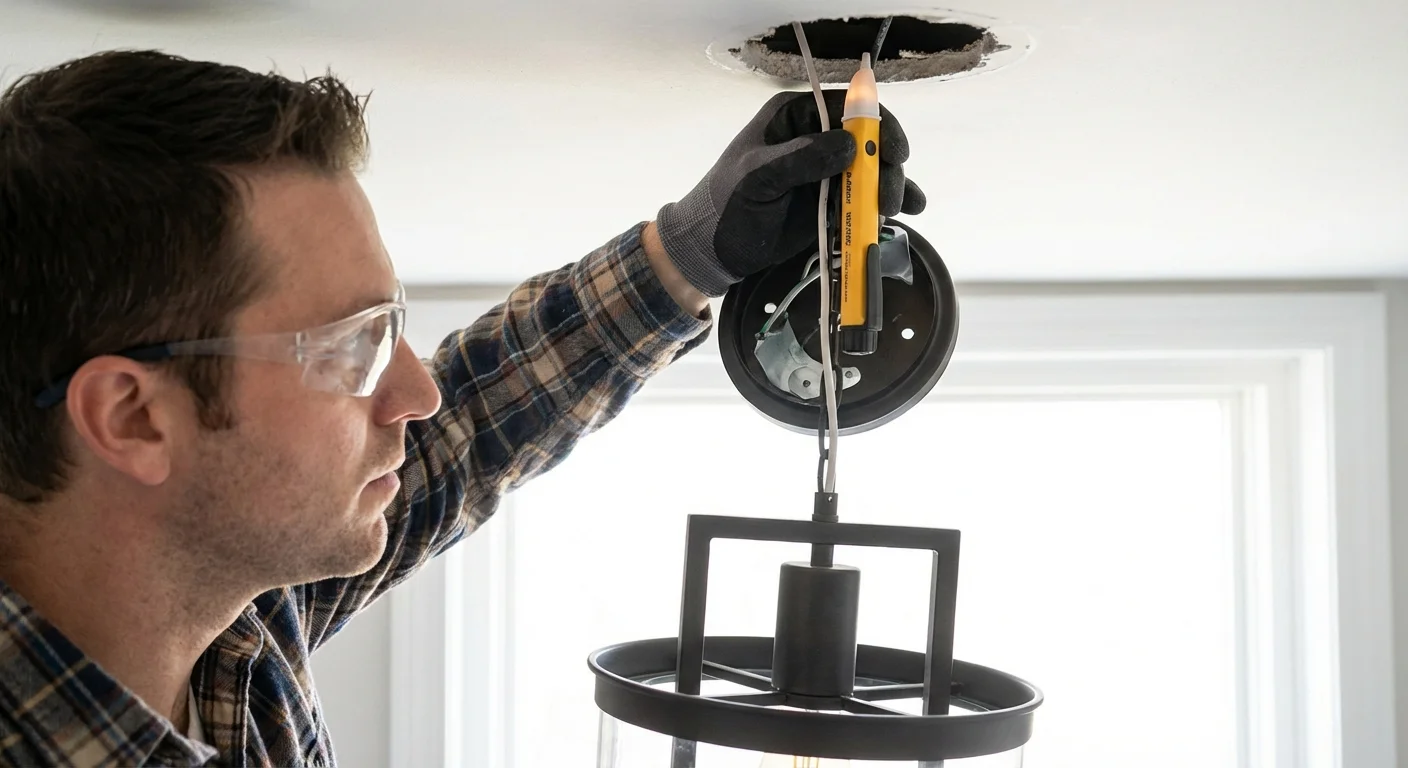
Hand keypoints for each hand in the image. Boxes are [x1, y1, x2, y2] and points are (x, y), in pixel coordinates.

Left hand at [655, 89, 925, 297]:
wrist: (713, 251)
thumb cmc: (727, 206)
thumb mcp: (758, 178)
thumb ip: (801, 159)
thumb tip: (851, 145)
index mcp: (794, 118)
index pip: (846, 107)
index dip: (876, 124)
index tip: (894, 151)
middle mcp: (815, 138)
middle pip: (868, 139)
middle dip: (886, 164)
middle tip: (889, 197)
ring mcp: (826, 171)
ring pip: (872, 169)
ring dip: (891, 185)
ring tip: (892, 210)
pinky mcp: (832, 202)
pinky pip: (866, 196)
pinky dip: (886, 204)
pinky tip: (908, 212)